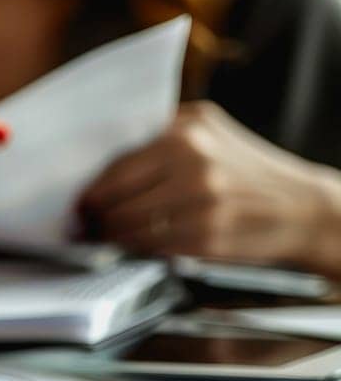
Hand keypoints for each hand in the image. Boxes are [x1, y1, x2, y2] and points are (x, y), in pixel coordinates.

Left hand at [81, 101, 340, 264]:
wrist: (302, 208)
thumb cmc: (247, 169)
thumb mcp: (208, 129)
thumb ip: (159, 131)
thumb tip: (97, 155)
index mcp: (185, 134)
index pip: (113, 167)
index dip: (88, 190)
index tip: (78, 201)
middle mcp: (192, 165)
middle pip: (113, 199)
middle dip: (94, 216)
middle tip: (84, 224)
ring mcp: (200, 204)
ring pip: (126, 227)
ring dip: (108, 237)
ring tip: (103, 237)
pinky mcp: (205, 238)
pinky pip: (149, 248)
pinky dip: (134, 251)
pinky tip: (131, 247)